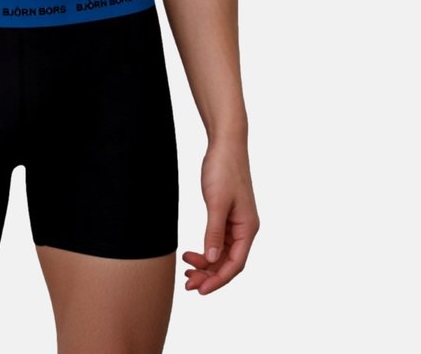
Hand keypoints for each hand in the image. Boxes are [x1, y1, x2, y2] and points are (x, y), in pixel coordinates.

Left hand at [183, 141, 258, 294]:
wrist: (226, 143)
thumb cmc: (224, 169)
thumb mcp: (216, 202)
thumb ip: (213, 232)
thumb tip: (212, 259)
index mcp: (248, 228)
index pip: (235, 264)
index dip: (218, 280)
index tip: (200, 290)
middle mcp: (245, 229)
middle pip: (229, 262)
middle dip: (210, 275)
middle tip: (188, 283)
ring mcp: (237, 223)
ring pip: (223, 254)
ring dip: (207, 264)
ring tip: (187, 270)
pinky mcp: (228, 215)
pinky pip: (219, 241)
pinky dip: (207, 250)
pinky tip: (192, 254)